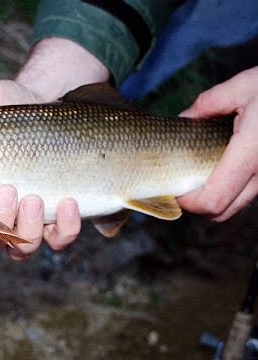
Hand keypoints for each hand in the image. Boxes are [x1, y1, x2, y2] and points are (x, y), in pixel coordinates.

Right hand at [0, 37, 109, 257]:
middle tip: (5, 190)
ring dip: (27, 229)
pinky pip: (59, 239)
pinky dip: (64, 229)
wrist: (53, 115)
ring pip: (22, 248)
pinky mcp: (58, 222)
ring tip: (35, 197)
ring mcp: (28, 223)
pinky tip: (69, 203)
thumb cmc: (11, 112)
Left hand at [178, 66, 257, 220]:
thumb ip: (209, 104)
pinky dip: (230, 189)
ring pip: (237, 205)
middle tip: (180, 183)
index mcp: (252, 153)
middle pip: (222, 211)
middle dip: (197, 204)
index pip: (214, 199)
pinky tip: (220, 166)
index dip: (189, 202)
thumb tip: (184, 119)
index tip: (173, 189)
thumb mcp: (244, 86)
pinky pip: (249, 193)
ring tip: (197, 173)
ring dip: (214, 197)